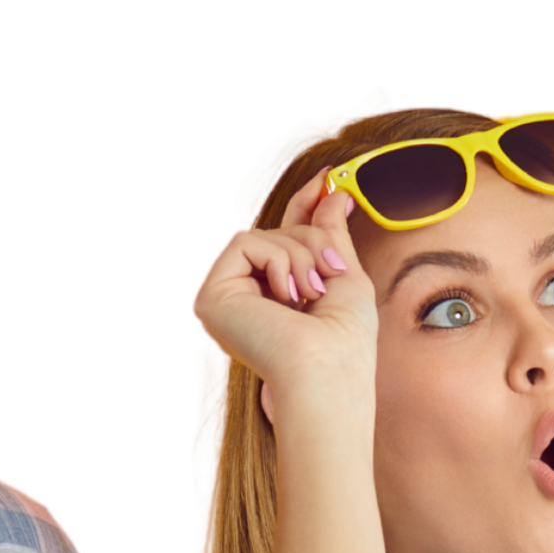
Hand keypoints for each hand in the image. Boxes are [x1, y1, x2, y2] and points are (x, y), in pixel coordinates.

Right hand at [186, 168, 374, 423]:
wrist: (328, 374)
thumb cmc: (344, 342)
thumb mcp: (342, 275)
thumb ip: (328, 234)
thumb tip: (331, 190)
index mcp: (271, 298)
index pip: (281, 239)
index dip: (302, 205)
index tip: (329, 178)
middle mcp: (243, 299)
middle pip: (275, 233)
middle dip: (311, 240)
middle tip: (331, 271)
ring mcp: (223, 298)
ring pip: (260, 235)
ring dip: (298, 253)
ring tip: (310, 292)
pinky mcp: (209, 298)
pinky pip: (244, 243)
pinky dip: (276, 260)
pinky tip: (288, 295)